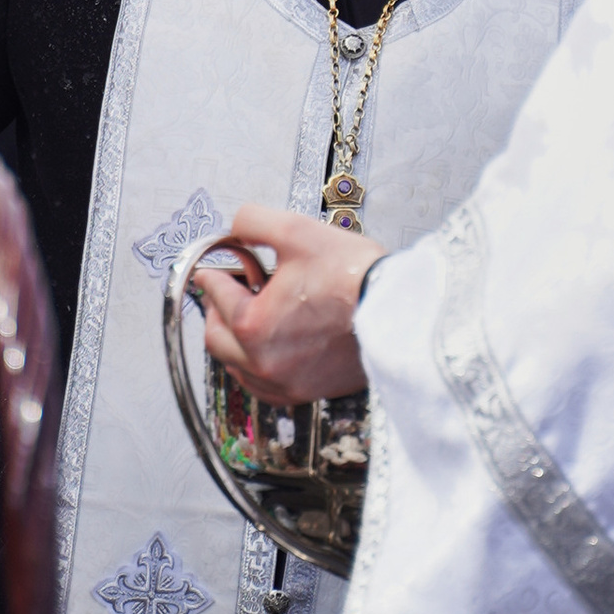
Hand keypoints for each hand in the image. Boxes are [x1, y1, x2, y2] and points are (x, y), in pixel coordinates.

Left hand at [196, 203, 382, 401]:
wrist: (400, 310)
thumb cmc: (354, 276)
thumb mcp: (297, 231)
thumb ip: (254, 221)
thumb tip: (237, 227)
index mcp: (253, 324)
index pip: (216, 294)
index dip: (213, 273)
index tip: (214, 268)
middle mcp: (263, 361)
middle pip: (216, 336)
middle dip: (217, 310)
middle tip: (230, 290)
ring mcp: (285, 381)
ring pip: (236, 366)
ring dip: (235, 341)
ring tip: (252, 315)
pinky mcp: (306, 392)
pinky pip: (264, 386)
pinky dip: (256, 367)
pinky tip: (268, 348)